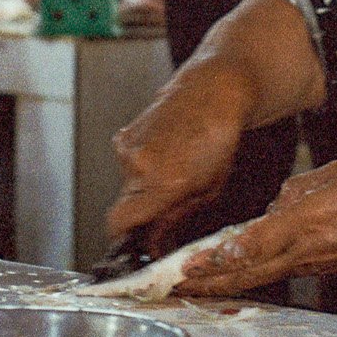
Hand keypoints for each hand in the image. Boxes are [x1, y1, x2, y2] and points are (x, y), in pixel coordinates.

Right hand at [105, 67, 252, 255]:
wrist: (213, 92)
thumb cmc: (218, 140)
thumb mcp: (207, 189)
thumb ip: (174, 218)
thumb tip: (154, 244)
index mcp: (161, 183)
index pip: (118, 223)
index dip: (124, 238)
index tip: (136, 243)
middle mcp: (137, 165)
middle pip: (123, 207)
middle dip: (141, 214)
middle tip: (167, 207)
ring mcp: (127, 147)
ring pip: (126, 184)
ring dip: (143, 188)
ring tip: (173, 170)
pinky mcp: (123, 134)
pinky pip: (127, 163)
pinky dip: (142, 166)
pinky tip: (165, 153)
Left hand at [178, 160, 336, 296]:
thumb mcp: (332, 177)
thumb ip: (296, 191)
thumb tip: (274, 206)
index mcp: (302, 225)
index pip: (250, 245)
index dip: (216, 258)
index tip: (186, 266)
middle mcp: (299, 250)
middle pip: (243, 272)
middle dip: (204, 282)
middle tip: (169, 287)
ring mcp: (305, 263)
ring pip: (254, 276)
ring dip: (219, 283)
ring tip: (187, 285)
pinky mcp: (313, 267)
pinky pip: (271, 272)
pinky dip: (243, 276)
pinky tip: (228, 274)